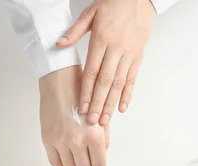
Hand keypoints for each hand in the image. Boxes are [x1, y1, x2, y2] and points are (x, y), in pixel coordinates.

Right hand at [39, 66, 108, 165]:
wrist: (59, 81)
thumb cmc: (81, 94)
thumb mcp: (98, 114)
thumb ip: (103, 136)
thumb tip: (103, 152)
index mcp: (94, 134)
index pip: (99, 163)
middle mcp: (77, 141)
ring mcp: (61, 141)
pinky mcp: (48, 139)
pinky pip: (54, 162)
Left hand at [57, 0, 155, 125]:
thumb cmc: (113, 4)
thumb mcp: (90, 13)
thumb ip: (74, 31)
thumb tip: (59, 44)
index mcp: (102, 39)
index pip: (93, 71)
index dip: (87, 91)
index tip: (82, 107)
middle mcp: (117, 49)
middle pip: (106, 82)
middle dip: (98, 104)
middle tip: (92, 122)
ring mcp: (129, 54)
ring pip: (119, 83)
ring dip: (111, 103)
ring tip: (104, 120)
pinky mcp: (138, 56)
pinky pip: (133, 78)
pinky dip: (128, 94)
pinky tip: (122, 108)